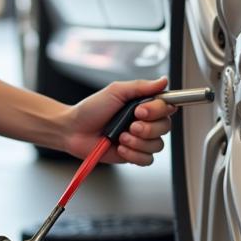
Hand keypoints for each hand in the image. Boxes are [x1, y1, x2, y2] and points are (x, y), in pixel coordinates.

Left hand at [61, 75, 175, 165]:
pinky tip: (120, 148)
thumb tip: (163, 81)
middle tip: (131, 125)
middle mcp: (144, 122)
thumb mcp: (116, 91)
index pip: (166, 107)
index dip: (157, 110)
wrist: (74, 130)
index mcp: (142, 105)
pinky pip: (147, 160)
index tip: (140, 110)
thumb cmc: (91, 109)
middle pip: (165, 127)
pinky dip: (134, 154)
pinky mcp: (132, 155)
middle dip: (147, 128)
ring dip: (138, 142)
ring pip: (157, 145)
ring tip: (121, 137)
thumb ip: (141, 86)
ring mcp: (139, 139)